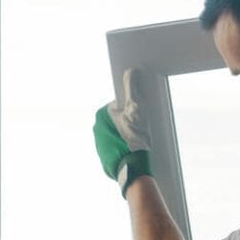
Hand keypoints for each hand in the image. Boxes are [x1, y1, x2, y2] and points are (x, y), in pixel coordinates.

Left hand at [93, 69, 153, 197]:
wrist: (133, 168)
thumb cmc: (134, 137)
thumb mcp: (135, 109)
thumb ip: (132, 89)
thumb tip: (130, 72)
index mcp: (100, 116)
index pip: (119, 105)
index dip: (132, 108)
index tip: (141, 114)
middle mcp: (97, 130)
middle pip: (118, 120)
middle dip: (130, 122)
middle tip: (142, 128)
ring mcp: (100, 145)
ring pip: (118, 134)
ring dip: (128, 135)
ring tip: (140, 140)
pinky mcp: (105, 158)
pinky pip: (118, 148)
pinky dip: (125, 148)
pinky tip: (135, 151)